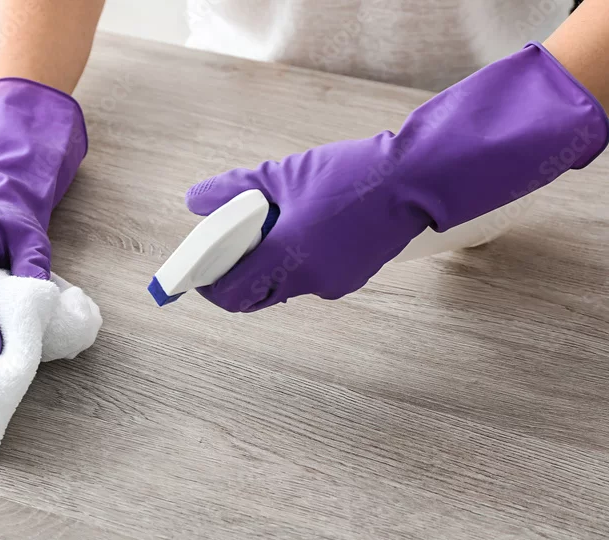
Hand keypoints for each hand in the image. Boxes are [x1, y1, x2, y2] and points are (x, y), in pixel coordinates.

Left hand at [187, 42, 608, 312]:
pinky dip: (292, 262)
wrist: (414, 181)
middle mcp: (307, 280)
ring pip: (279, 288)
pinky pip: (306, 279)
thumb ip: (233, 190)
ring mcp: (331, 284)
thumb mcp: (283, 174)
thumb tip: (194, 201)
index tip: (196, 269)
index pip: (231, 292)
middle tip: (229, 246)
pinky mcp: (348, 279)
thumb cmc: (349, 174)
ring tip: (269, 227)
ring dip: (263, 267)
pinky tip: (301, 229)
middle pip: (253, 296)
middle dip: (234, 276)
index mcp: (287, 256)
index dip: (207, 283)